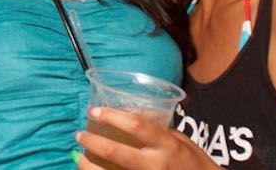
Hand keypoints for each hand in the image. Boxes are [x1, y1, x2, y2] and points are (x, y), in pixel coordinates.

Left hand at [75, 108, 216, 169]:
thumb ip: (161, 132)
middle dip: (92, 141)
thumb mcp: (183, 142)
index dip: (112, 116)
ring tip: (79, 157)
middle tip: (79, 134)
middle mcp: (156, 164)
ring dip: (88, 165)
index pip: (136, 125)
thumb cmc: (196, 164)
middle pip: (116, 152)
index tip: (94, 110)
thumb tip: (134, 119)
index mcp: (167, 145)